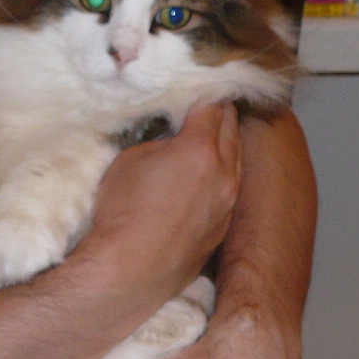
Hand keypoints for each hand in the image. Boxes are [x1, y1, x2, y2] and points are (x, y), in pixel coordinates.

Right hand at [72, 103, 241, 312]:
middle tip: (206, 102)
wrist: (128, 273)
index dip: (203, 91)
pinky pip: (230, 190)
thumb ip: (162, 142)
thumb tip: (174, 139)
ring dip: (226, 144)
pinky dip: (222, 175)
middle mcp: (225, 174)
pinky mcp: (223, 228)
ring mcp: (228, 204)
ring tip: (210, 135)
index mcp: (202, 149)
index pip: (212, 106)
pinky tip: (205, 176)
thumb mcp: (132, 159)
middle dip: (219, 113)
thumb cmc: (122, 214)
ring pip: (237, 161)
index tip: (196, 85)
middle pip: (231, 129)